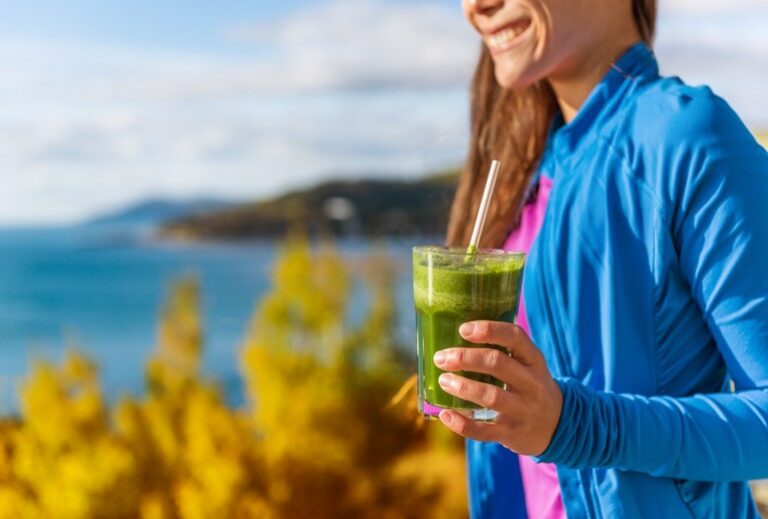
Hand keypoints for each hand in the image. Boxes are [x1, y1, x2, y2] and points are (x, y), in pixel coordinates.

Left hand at [433, 320, 562, 455]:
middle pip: (498, 363)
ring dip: (462, 387)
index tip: (464, 329)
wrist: (558, 426)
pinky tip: (446, 415)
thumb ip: (504, 351)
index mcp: (533, 361)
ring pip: (491, 396)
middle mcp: (532, 383)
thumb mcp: (528, 365)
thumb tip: (456, 336)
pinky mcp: (512, 433)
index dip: (489, 330)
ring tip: (443, 380)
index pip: (515, 337)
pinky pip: (485, 430)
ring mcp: (523, 410)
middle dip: (465, 358)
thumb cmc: (530, 387)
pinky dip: (462, 424)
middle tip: (441, 358)